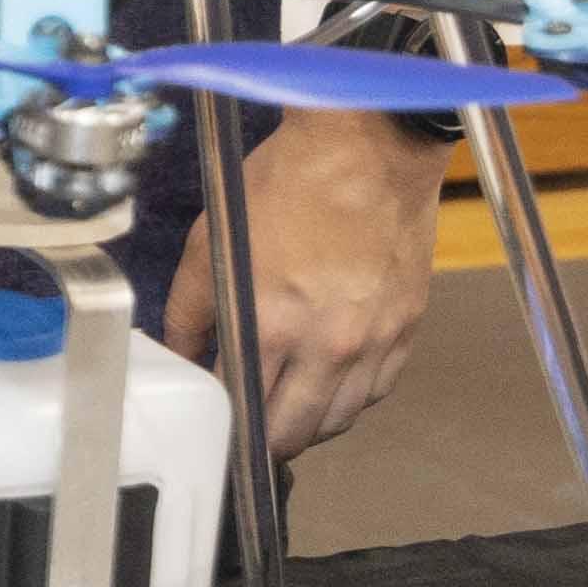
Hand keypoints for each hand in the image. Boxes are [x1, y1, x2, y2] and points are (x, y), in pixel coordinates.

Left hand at [167, 106, 442, 457]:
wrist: (367, 148)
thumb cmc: (291, 182)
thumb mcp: (212, 243)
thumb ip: (190, 311)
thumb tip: (181, 353)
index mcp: (271, 324)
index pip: (240, 409)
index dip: (221, 422)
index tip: (213, 419)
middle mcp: (327, 343)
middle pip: (291, 434)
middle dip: (262, 438)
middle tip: (248, 427)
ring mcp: (373, 340)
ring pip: (337, 421)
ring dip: (307, 424)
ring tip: (286, 407)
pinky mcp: (405, 327)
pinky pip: (376, 391)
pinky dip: (350, 396)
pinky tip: (329, 379)